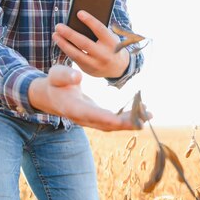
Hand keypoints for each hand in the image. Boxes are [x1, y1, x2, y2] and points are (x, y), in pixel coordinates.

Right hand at [28, 65, 143, 130]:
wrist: (50, 96)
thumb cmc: (54, 82)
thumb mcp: (55, 74)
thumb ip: (65, 75)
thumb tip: (77, 76)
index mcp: (74, 108)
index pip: (92, 115)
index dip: (107, 118)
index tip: (121, 121)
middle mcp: (83, 119)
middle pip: (107, 125)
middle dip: (127, 123)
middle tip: (145, 118)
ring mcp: (90, 121)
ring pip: (112, 125)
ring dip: (131, 122)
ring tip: (149, 114)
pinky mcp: (97, 119)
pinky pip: (114, 122)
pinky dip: (128, 118)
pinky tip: (141, 112)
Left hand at [52, 10, 129, 77]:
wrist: (119, 68)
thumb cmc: (111, 46)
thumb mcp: (111, 37)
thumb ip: (99, 31)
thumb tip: (80, 20)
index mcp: (112, 43)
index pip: (100, 30)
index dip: (89, 20)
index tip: (79, 12)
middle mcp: (104, 55)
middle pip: (84, 43)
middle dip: (69, 34)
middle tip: (58, 26)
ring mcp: (96, 64)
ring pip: (76, 53)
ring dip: (63, 43)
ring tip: (55, 34)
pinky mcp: (88, 70)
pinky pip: (75, 59)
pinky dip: (67, 50)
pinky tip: (61, 43)